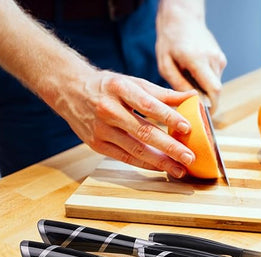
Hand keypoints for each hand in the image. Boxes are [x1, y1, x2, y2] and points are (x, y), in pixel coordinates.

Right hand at [53, 69, 196, 177]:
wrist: (69, 90)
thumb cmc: (107, 86)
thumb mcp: (131, 82)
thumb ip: (161, 93)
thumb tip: (191, 97)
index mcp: (119, 88)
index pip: (148, 105)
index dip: (168, 117)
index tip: (188, 128)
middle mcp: (108, 109)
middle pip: (144, 132)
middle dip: (170, 147)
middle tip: (190, 157)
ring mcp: (101, 130)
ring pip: (136, 149)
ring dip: (160, 162)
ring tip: (180, 169)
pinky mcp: (96, 145)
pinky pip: (125, 158)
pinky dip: (145, 164)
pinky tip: (161, 168)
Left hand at [156, 0, 226, 111]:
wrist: (182, 18)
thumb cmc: (170, 41)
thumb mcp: (166, 65)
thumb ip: (179, 85)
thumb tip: (192, 103)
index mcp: (198, 59)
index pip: (213, 90)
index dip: (212, 107)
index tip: (204, 118)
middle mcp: (213, 58)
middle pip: (216, 91)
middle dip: (207, 102)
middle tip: (194, 109)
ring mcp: (219, 58)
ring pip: (216, 85)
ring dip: (205, 91)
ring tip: (189, 85)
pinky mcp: (221, 59)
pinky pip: (215, 78)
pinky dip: (206, 82)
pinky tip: (194, 76)